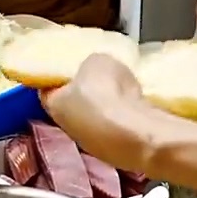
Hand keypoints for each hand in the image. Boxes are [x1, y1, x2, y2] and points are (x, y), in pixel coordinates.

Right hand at [40, 55, 150, 169]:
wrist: (139, 141)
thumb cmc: (94, 116)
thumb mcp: (56, 105)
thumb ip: (49, 96)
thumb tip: (48, 93)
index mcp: (95, 57)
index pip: (73, 69)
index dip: (65, 88)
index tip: (61, 105)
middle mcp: (119, 66)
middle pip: (93, 84)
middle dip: (86, 99)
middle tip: (75, 120)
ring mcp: (136, 88)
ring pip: (109, 101)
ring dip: (102, 113)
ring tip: (92, 132)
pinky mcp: (148, 111)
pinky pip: (122, 116)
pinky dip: (116, 125)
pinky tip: (109, 139)